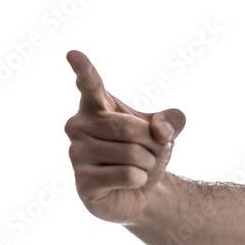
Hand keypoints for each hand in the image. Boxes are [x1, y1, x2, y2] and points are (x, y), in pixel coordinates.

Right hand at [63, 50, 186, 223]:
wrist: (140, 190)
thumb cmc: (144, 152)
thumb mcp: (164, 132)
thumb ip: (171, 121)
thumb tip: (162, 131)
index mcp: (96, 106)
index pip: (90, 85)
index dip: (84, 70)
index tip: (73, 54)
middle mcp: (78, 125)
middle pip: (130, 128)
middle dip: (152, 143)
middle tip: (147, 152)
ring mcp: (76, 154)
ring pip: (132, 155)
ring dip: (148, 164)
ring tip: (137, 168)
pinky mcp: (83, 182)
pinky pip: (128, 176)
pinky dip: (141, 180)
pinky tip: (130, 182)